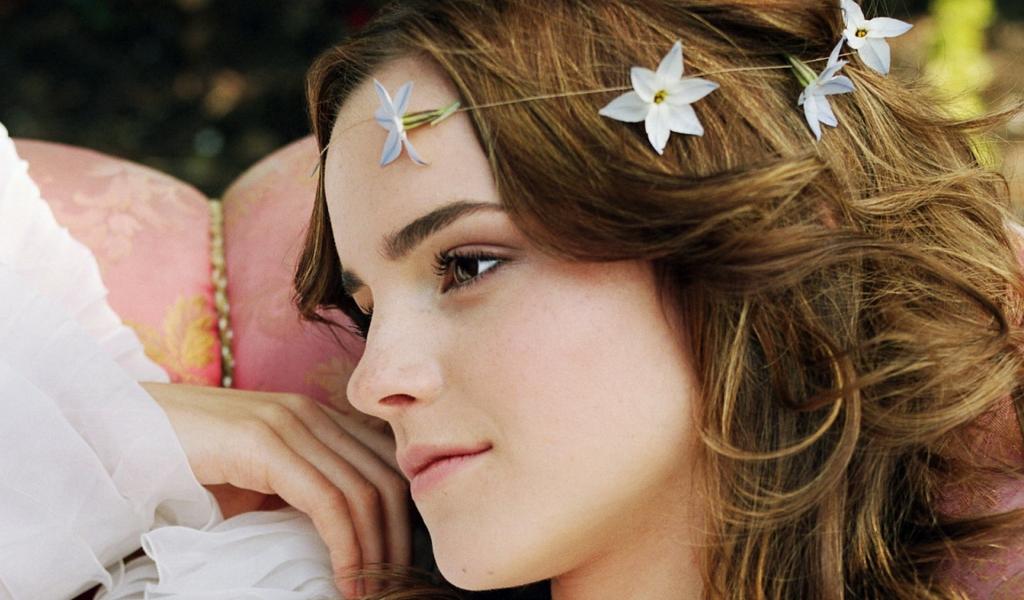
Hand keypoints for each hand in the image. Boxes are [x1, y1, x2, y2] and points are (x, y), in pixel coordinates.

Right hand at [142, 382, 409, 597]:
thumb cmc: (187, 464)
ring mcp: (290, 423)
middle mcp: (312, 413)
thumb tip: (346, 538)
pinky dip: (347, 546)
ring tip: (371, 594)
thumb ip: (301, 491)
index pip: (385, 465)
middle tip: (394, 588)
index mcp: (316, 418)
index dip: (403, 517)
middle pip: (385, 478)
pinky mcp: (265, 443)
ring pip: (363, 491)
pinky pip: (327, 501)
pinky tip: (345, 580)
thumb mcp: (258, 479)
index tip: (399, 566)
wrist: (120, 432)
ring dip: (376, 552)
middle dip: (399, 540)